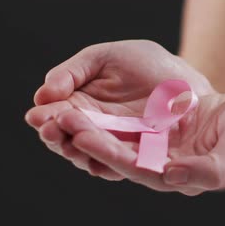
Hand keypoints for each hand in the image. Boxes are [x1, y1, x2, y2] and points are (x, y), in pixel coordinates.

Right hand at [25, 40, 214, 184]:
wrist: (186, 79)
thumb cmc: (145, 63)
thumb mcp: (105, 58)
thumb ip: (73, 71)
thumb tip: (42, 94)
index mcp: (81, 104)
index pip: (56, 114)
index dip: (46, 116)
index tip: (38, 115)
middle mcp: (94, 129)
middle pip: (67, 138)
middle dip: (56, 135)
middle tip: (50, 129)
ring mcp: (115, 146)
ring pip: (89, 155)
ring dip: (77, 151)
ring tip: (72, 141)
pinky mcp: (138, 159)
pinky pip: (119, 167)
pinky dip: (107, 165)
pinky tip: (97, 162)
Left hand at [50, 92, 224, 195]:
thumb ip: (209, 170)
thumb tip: (171, 174)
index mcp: (180, 176)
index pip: (137, 168)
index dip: (109, 153)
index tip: (83, 135)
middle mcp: (164, 166)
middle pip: (118, 155)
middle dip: (89, 138)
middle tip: (59, 119)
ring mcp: (160, 148)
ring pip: (117, 140)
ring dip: (90, 127)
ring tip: (62, 109)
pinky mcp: (159, 130)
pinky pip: (126, 124)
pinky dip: (104, 116)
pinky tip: (83, 102)